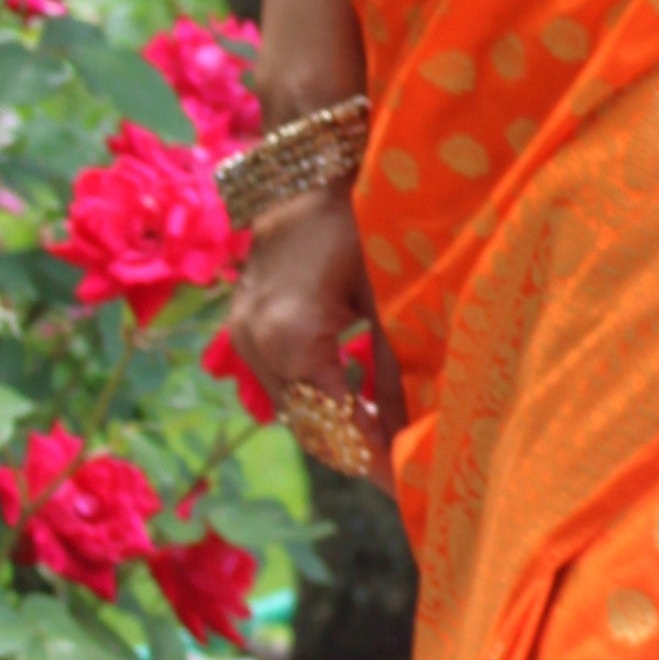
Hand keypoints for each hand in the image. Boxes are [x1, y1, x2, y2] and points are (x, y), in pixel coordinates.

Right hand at [221, 192, 403, 448]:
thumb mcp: (387, 294)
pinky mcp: (242, 331)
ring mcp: (242, 340)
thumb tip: (417, 433)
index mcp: (293, 339)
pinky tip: (358, 397)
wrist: (305, 172)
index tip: (411, 487)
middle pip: (311, 427)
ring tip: (391, 441)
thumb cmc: (359, 220)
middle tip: (407, 473)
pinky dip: (318, 399)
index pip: (337, 424)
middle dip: (358, 451)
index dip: (376, 459)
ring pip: (294, 411)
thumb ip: (397, 367)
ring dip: (337, 427)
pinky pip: (281, 386)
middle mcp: (257, 347)